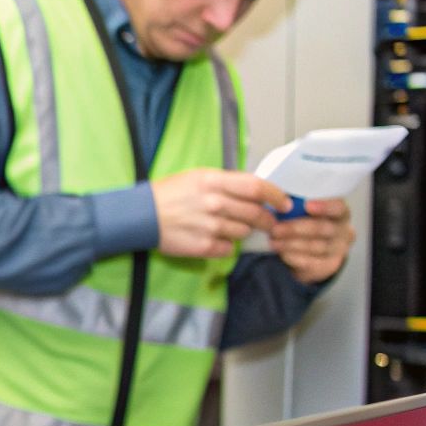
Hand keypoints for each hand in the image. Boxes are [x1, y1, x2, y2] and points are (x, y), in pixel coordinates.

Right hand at [150, 170, 289, 258]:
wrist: (142, 216)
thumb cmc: (170, 193)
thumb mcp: (198, 176)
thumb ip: (227, 183)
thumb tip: (255, 192)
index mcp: (214, 181)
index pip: (257, 188)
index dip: (276, 196)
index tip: (284, 203)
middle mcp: (215, 203)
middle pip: (256, 214)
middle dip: (267, 219)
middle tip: (268, 222)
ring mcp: (210, 227)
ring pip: (244, 232)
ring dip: (243, 231)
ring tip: (229, 227)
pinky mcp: (204, 247)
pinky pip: (228, 249)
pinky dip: (226, 245)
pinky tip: (214, 239)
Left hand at [271, 198, 354, 283]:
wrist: (315, 252)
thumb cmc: (307, 222)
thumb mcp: (306, 211)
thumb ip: (298, 205)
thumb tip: (278, 199)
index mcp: (341, 212)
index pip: (338, 208)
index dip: (324, 206)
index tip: (307, 205)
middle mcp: (344, 231)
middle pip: (323, 228)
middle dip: (296, 228)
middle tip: (276, 229)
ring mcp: (339, 250)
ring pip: (315, 246)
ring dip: (291, 244)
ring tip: (274, 241)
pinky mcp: (330, 265)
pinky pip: (311, 262)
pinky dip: (294, 257)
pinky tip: (282, 253)